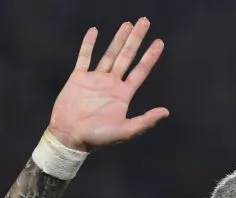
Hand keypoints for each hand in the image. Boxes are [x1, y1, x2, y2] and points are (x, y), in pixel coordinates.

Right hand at [48, 18, 168, 151]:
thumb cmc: (97, 137)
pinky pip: (84, 57)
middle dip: (136, 39)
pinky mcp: (78, 78)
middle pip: (127, 56)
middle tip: (144, 22)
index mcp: (123, 94)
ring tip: (127, 24)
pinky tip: (94, 31)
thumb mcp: (124, 131)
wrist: (69, 137)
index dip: (150, 56)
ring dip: (118, 39)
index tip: (159, 42)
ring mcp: (95, 79)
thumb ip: (145, 121)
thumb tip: (166, 112)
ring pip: (109, 54)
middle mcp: (111, 84)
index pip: (140, 71)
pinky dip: (88, 44)